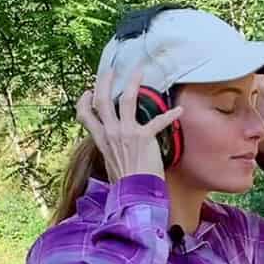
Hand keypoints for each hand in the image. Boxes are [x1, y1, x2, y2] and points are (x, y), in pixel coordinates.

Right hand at [74, 64, 182, 181]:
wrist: (134, 194)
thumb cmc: (125, 182)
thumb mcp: (111, 162)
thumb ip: (112, 147)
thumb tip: (116, 142)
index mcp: (101, 139)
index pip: (85, 116)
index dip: (84, 101)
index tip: (89, 92)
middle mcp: (111, 133)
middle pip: (102, 100)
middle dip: (104, 81)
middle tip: (110, 70)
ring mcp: (126, 133)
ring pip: (126, 99)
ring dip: (133, 83)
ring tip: (138, 71)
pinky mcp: (144, 137)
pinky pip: (158, 121)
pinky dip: (170, 115)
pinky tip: (179, 110)